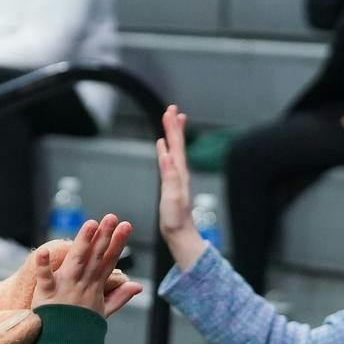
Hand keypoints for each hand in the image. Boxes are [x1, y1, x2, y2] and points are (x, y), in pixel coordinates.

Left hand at [35, 214, 144, 317]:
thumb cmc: (80, 328)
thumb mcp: (102, 312)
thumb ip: (119, 297)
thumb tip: (138, 286)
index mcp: (94, 286)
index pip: (108, 261)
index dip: (117, 243)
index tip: (125, 226)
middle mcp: (82, 283)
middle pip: (95, 256)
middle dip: (104, 236)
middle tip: (111, 217)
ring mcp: (65, 287)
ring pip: (76, 261)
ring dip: (83, 242)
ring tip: (90, 224)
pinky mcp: (47, 294)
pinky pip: (45, 278)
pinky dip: (43, 266)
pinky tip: (42, 251)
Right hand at [155, 105, 205, 270]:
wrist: (180, 234)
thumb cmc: (176, 220)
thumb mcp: (172, 197)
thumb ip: (170, 176)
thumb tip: (166, 155)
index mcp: (179, 174)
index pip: (176, 146)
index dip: (173, 129)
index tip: (170, 112)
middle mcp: (180, 173)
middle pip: (177, 144)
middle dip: (174, 126)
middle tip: (172, 109)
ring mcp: (176, 178)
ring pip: (175, 151)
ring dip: (173, 136)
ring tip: (172, 122)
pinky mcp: (172, 185)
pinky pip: (169, 162)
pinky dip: (166, 151)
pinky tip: (163, 149)